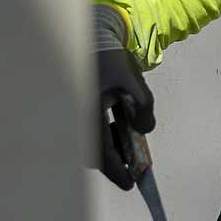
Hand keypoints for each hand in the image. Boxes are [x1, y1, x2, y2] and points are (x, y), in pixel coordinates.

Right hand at [92, 5, 153, 188]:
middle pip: (94, 154)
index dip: (117, 170)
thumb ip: (143, 103)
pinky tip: (117, 128)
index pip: (102, 152)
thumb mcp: (132, 78)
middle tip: (132, 167)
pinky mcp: (77, 111)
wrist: (89, 37)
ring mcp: (75, 116)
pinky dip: (102, 138)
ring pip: (90, 144)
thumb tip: (145, 130)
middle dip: (113, 163)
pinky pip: (87, 133)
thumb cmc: (110, 58)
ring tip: (127, 146)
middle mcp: (77, 119)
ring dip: (108, 149)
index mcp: (87, 113)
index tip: (131, 183)